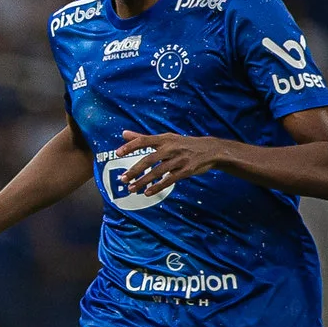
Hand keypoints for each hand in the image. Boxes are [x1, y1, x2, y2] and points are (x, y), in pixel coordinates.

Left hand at [114, 130, 228, 194]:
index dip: (130, 146)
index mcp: (164, 139)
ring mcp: (179, 160)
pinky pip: (169, 180)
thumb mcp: (166, 138)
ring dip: (143, 181)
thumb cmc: (183, 144)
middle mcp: (170, 148)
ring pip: (157, 172)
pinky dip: (157, 187)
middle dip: (134, 170)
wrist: (210, 150)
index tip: (118, 153)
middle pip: (149, 159)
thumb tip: (123, 133)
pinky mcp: (186, 171)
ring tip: (131, 188)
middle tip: (123, 178)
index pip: (144, 140)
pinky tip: (147, 193)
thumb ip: (143, 137)